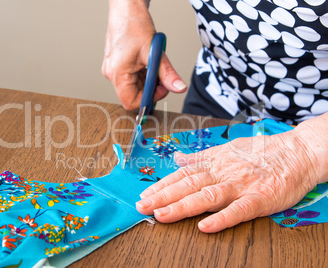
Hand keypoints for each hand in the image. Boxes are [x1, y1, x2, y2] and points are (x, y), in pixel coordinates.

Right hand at [102, 0, 186, 109]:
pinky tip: (147, 61)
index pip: (131, 102)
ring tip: (153, 63)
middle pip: (133, 94)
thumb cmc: (134, 24)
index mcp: (117, 73)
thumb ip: (167, 73)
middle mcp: (111, 74)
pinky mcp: (116, 65)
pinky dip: (143, 73)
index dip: (149, 99)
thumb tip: (178, 88)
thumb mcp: (154, 52)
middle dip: (150, 88)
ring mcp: (112, 70)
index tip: (161, 88)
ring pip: (133, 86)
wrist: (126, 8)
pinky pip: (131, 77)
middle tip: (161, 74)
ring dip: (147, 79)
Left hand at [136, 118, 326, 232]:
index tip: (144, 195)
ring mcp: (240, 186)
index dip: (161, 185)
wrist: (297, 153)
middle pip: (188, 185)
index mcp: (214, 163)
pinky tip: (204, 227)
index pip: (182, 175)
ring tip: (162, 215)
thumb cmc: (261, 152)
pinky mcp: (259, 199)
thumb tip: (177, 158)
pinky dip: (221, 218)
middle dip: (163, 196)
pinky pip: (238, 210)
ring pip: (207, 196)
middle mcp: (223, 173)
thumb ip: (200, 156)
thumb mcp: (226, 148)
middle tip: (142, 207)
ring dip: (183, 206)